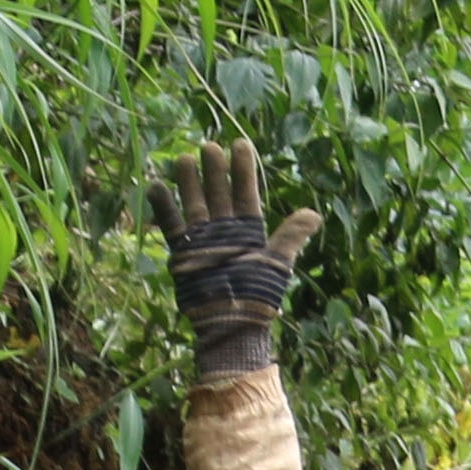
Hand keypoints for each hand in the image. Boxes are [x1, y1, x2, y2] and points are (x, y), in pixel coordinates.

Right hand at [147, 138, 322, 380]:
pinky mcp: (183, 254)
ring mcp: (203, 241)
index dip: (243, 170)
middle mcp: (224, 231)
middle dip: (214, 171)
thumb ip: (291, 236)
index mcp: (249, 230)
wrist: (232, 325)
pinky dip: (164, 209)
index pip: (246, 193)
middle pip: (218, 194)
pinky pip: (172, 227)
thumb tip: (314, 213)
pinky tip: (156, 185)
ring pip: (194, 205)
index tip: (239, 143)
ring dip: (188, 183)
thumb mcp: (277, 263)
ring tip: (184, 159)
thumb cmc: (258, 296)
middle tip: (209, 145)